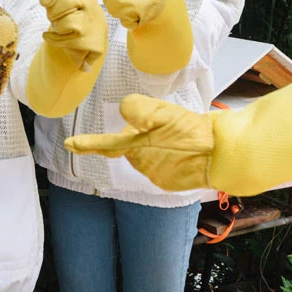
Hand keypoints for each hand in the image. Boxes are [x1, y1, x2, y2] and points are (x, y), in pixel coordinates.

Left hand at [36, 0, 106, 70]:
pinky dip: (54, 38)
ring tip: (61, 25)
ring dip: (56, 25)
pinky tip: (58, 36)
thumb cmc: (72, 12)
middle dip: (53, 11)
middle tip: (55, 14)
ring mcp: (90, 19)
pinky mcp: (88, 38)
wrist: (92, 36)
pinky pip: (63, 38)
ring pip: (63, 21)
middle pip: (64, 0)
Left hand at [65, 94, 213, 191]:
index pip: (106, 143)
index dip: (87, 143)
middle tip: (167, 127)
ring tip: (180, 138)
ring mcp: (157, 175)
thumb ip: (138, 109)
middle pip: (132, 146)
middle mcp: (143, 164)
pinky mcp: (171, 182)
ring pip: (148, 155)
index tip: (69, 143)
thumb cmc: (194, 134)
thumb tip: (125, 109)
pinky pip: (162, 166)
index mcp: (137, 147)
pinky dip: (170, 157)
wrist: (222, 157)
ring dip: (158, 146)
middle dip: (143, 137)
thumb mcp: (164, 113)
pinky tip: (185, 151)